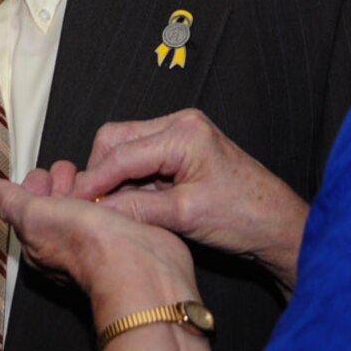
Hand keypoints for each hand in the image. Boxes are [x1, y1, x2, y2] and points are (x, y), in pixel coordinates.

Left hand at [0, 175, 197, 314]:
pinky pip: (111, 211)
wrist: (140, 265)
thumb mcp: (35, 214)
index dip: (34, 187)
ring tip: (90, 177)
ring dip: (86, 188)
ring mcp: (96, 243)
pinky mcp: (123, 237)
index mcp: (38, 244)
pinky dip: (110, 196)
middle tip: (66, 173)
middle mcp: (65, 247)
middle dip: (60, 184)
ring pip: (85, 207)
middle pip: (57, 206)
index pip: (29, 208)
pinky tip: (114, 188)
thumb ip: (9, 201)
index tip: (43, 175)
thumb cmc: (88, 248)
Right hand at [71, 109, 309, 292]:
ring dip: (115, 177)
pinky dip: (131, 180)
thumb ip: (136, 209)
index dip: (93, 180)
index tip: (71, 202)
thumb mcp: (185, 217)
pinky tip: (129, 203)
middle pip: (117, 140)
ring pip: (126, 148)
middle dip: (101, 172)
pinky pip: (143, 158)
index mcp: (184, 133)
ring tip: (111, 208)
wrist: (279, 225)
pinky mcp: (183, 150)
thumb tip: (94, 210)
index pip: (121, 154)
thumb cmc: (245, 217)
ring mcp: (182, 134)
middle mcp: (181, 124)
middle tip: (90, 205)